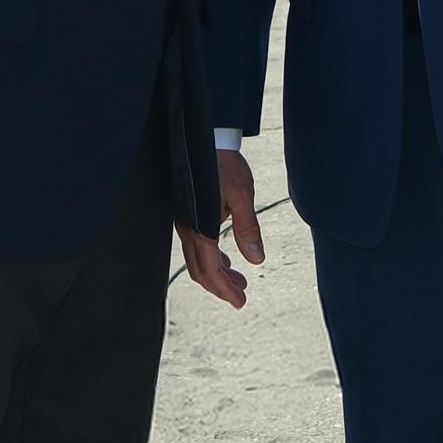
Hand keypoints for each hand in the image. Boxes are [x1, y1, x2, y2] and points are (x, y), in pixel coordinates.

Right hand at [176, 148, 266, 308]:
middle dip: (220, 287)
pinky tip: (227, 259)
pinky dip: (212, 259)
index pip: (210, 270)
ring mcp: (186, 223)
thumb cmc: (224, 164)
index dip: (225, 290)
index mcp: (200, 227)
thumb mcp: (242, 195)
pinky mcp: (189, 216)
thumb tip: (256, 259)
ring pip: (198, 260)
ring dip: (218, 274)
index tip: (240, 302)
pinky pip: (197, 247)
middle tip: (241, 297)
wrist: (204, 139)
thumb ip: (248, 229)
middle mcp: (188, 228)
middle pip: (200, 270)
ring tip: (239, 280)